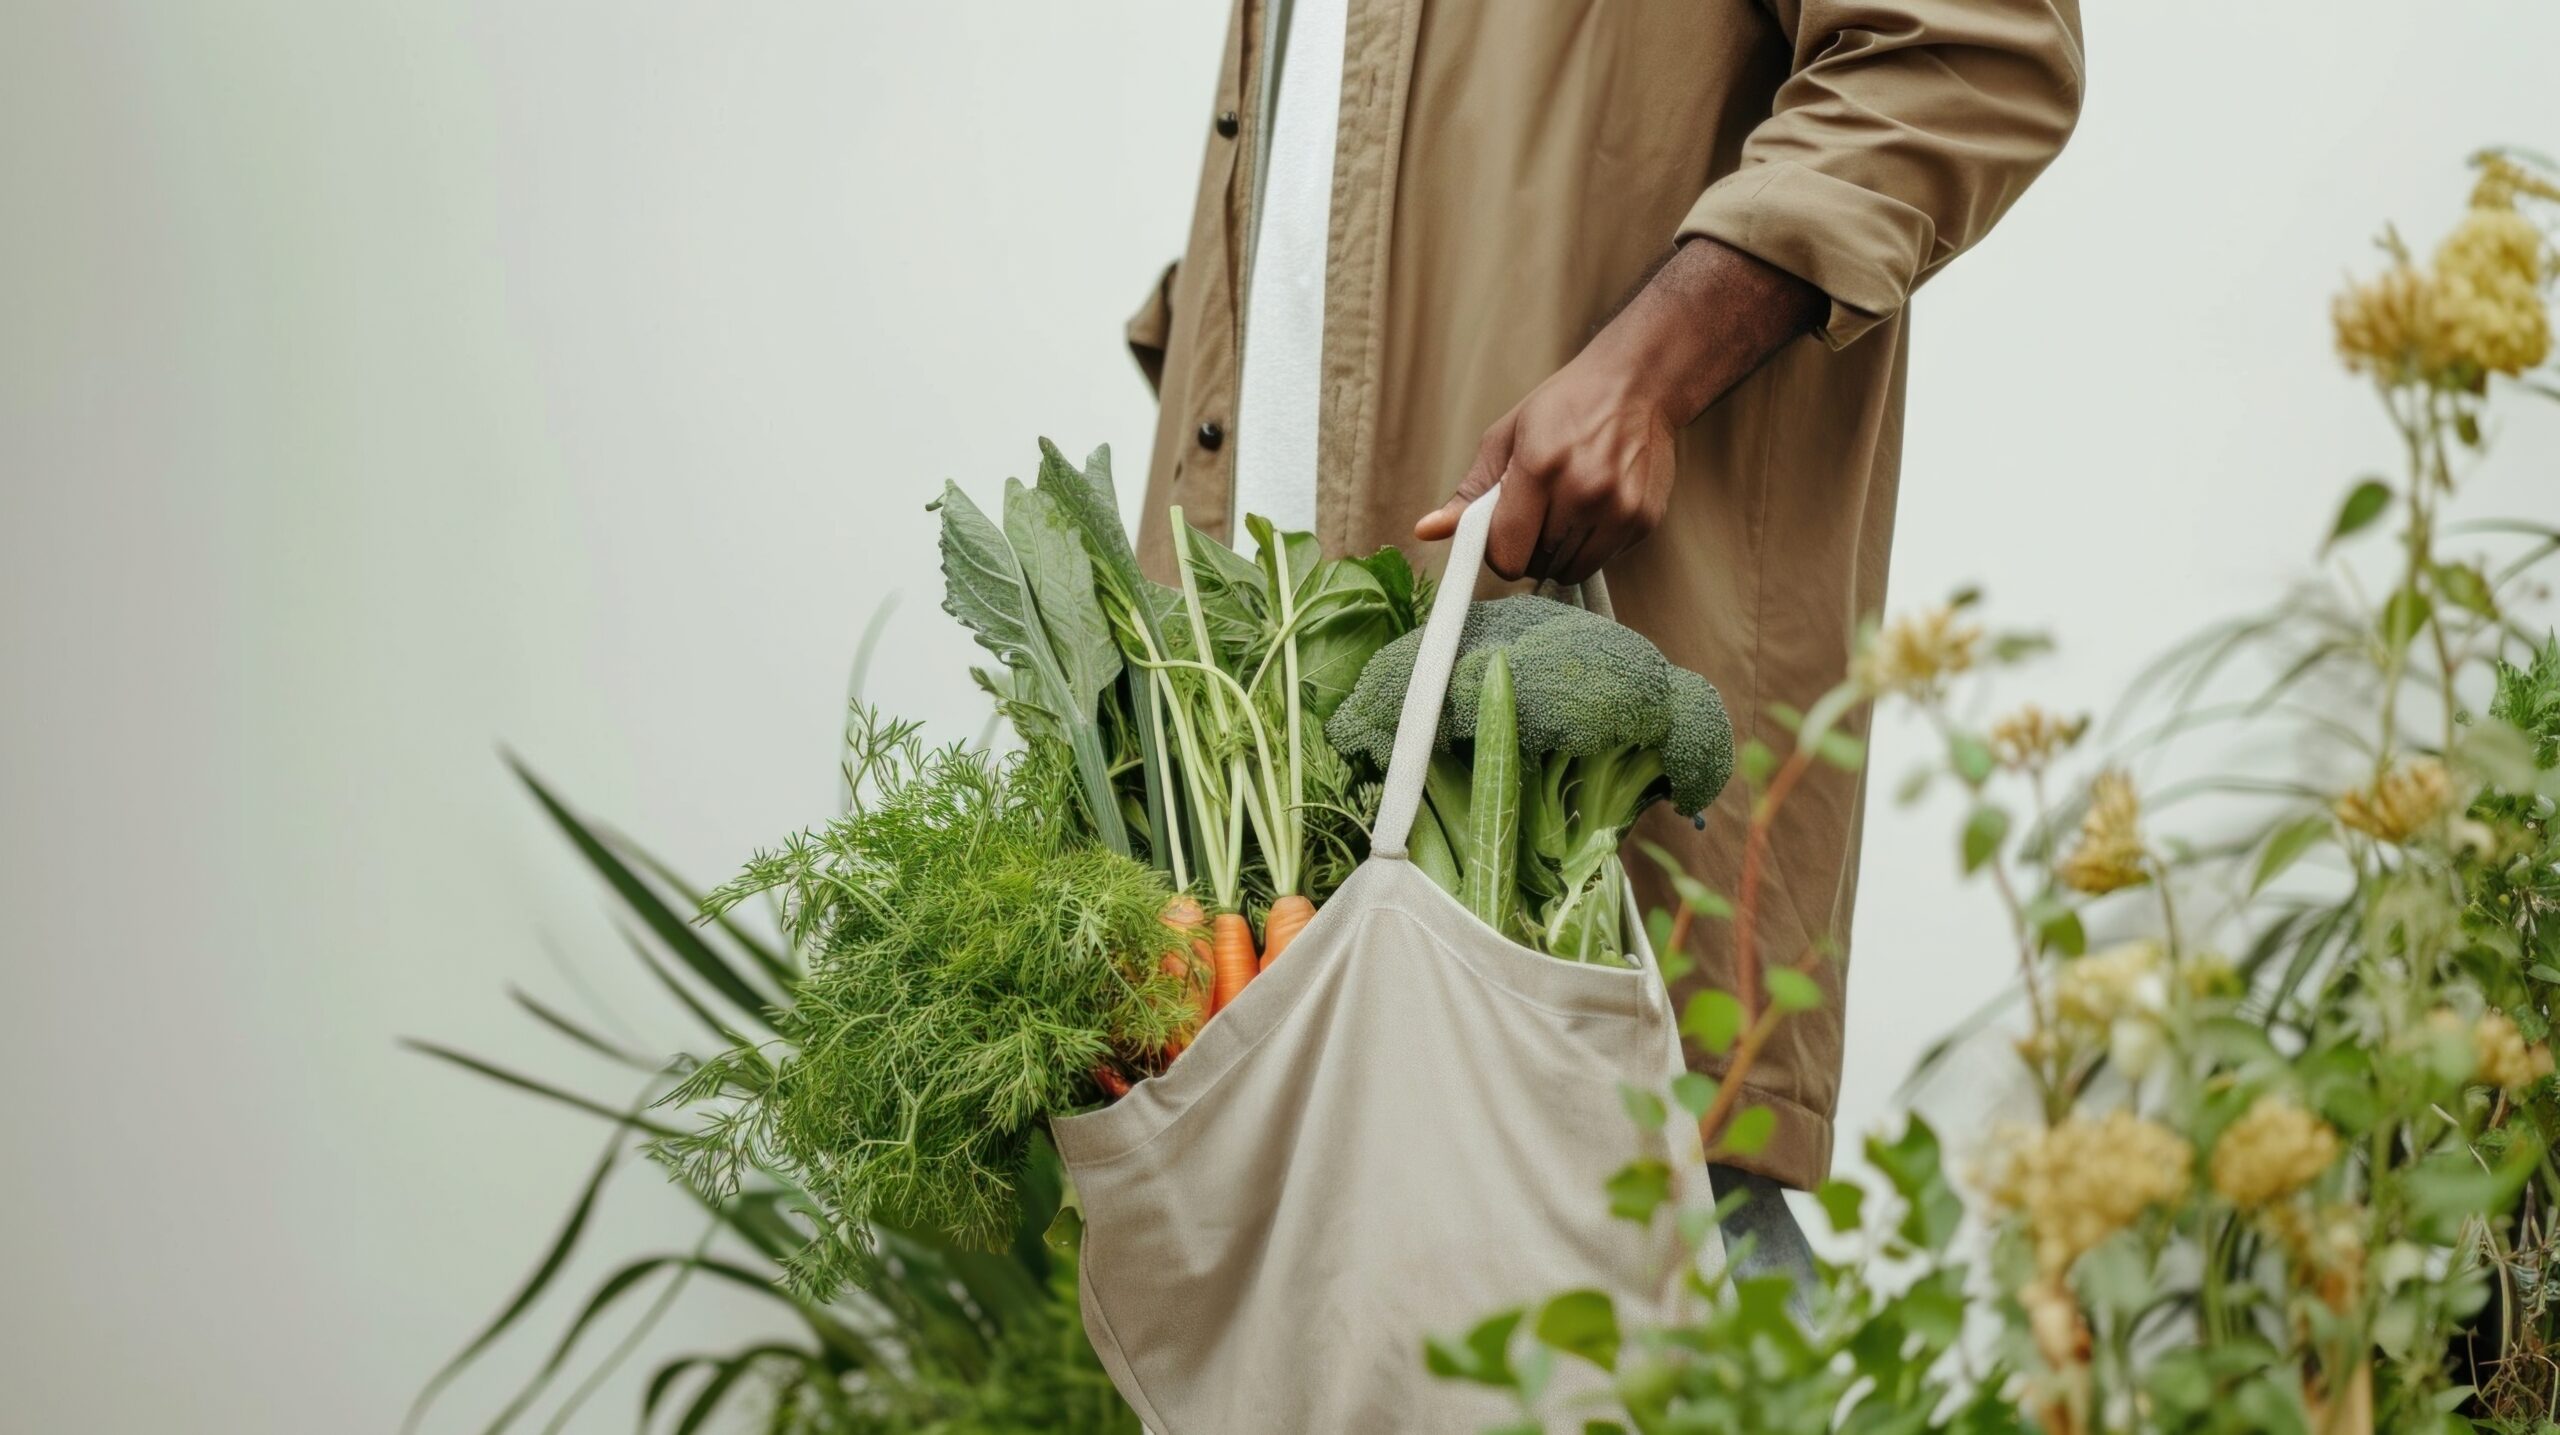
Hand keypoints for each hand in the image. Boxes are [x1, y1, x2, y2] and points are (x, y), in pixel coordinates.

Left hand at [1417, 354, 1678, 586]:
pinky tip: (1596, 506)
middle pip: (1537, 566)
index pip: (1506, 553)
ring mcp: (1618, 508)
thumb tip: (1426, 531)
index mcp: (1539, 467)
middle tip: (1538, 511)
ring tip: (1566, 508)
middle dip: (1529, 548)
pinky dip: (1592, 544)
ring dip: (1560, 552)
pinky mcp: (1643, 519)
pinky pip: (1603, 560)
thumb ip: (1470, 492)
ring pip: (1570, 570)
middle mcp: (1583, 491)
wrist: (1636, 383)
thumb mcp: (1506, 438)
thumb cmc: (1564, 407)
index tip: (1503, 533)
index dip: (1497, 551)